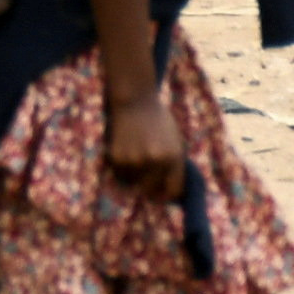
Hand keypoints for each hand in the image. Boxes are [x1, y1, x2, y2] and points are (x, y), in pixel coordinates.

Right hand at [105, 88, 185, 203]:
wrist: (135, 100)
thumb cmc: (159, 121)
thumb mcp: (176, 142)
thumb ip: (175, 166)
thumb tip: (171, 192)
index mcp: (173, 158)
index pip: (173, 191)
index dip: (168, 194)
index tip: (163, 192)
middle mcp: (155, 161)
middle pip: (150, 191)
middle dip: (149, 187)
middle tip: (146, 177)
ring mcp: (134, 160)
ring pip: (133, 183)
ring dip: (134, 176)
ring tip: (135, 158)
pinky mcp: (117, 157)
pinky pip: (120, 174)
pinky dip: (122, 167)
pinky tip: (125, 152)